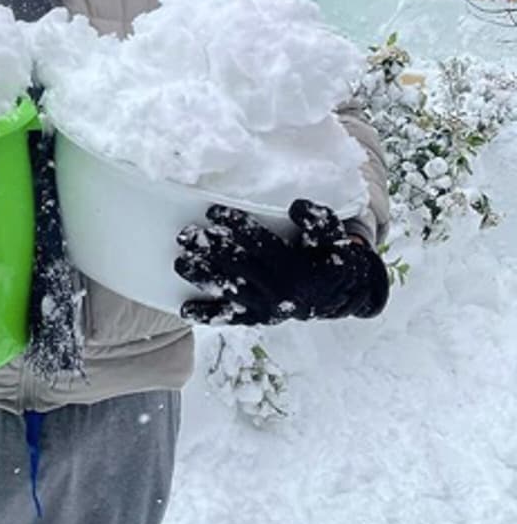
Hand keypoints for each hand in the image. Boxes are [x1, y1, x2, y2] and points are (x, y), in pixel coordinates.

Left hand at [175, 199, 388, 325]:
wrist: (344, 292)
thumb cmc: (331, 254)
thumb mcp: (332, 232)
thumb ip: (316, 219)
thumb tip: (295, 206)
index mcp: (294, 266)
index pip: (259, 242)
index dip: (236, 225)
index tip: (213, 211)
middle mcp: (278, 289)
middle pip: (237, 264)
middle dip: (210, 249)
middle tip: (186, 235)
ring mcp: (267, 305)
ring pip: (229, 290)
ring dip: (203, 276)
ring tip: (180, 263)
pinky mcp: (260, 317)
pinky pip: (231, 317)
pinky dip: (207, 314)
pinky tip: (185, 309)